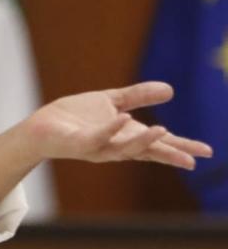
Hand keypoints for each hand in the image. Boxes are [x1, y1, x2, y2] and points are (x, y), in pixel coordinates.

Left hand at [21, 81, 213, 169]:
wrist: (42, 126)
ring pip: (125, 149)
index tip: (206, 151)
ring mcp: (98, 147)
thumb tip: (170, 89)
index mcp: (126, 136)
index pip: (158, 143)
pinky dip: (112, 129)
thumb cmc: (76, 117)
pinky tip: (124, 118)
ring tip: (163, 131)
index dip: (181, 147)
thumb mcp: (112, 102)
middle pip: (147, 151)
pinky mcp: (80, 143)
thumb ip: (138, 96)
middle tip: (193, 159)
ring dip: (144, 142)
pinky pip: (98, 137)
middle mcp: (116, 146)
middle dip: (170, 154)